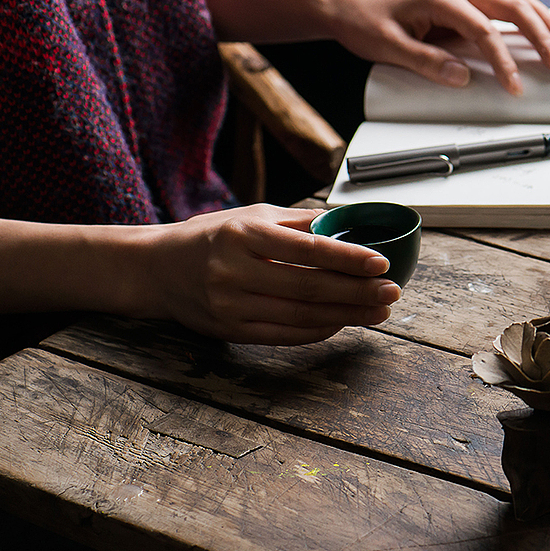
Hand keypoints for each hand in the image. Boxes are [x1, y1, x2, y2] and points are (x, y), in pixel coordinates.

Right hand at [143, 205, 399, 344]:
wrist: (157, 269)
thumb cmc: (214, 236)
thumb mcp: (252, 215)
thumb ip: (300, 222)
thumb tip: (352, 224)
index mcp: (243, 234)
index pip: (307, 248)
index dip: (348, 258)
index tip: (381, 263)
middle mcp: (234, 270)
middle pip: (309, 287)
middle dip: (357, 292)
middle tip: (392, 292)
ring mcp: (230, 304)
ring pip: (301, 315)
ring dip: (346, 315)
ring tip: (378, 311)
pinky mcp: (231, 330)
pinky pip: (285, 334)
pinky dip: (319, 330)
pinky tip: (343, 322)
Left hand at [327, 0, 549, 94]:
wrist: (349, 5)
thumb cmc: (365, 22)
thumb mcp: (387, 47)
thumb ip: (425, 62)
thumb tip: (462, 78)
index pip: (482, 29)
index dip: (502, 60)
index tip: (513, 86)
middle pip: (512, 5)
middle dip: (541, 34)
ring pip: (516, 1)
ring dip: (544, 22)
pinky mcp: (467, 1)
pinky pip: (506, 6)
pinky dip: (531, 18)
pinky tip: (547, 32)